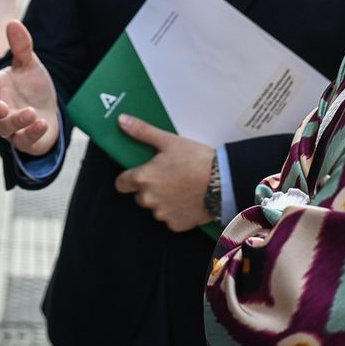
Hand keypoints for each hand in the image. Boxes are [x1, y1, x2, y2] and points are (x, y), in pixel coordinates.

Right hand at [0, 20, 59, 155]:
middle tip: (2, 107)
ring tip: (30, 113)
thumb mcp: (29, 64)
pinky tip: (41, 124)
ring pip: (4, 128)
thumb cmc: (31, 86)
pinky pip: (24, 141)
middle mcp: (0, 107)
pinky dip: (31, 133)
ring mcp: (11, 126)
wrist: (48, 109)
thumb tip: (13, 22)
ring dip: (16, 121)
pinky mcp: (24, 140)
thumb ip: (22, 46)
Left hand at [113, 114, 214, 232]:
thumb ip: (142, 132)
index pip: (121, 184)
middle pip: (140, 196)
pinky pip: (170, 219)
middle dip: (149, 188)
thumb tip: (122, 121)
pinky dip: (176, 211)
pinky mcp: (176, 225)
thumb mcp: (168, 141)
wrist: (222, 182)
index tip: (139, 174)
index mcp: (143, 179)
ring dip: (163, 200)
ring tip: (180, 187)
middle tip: (167, 177)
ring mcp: (162, 214)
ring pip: (155, 208)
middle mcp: (148, 199)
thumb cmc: (196, 160)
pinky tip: (187, 200)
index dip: (128, 178)